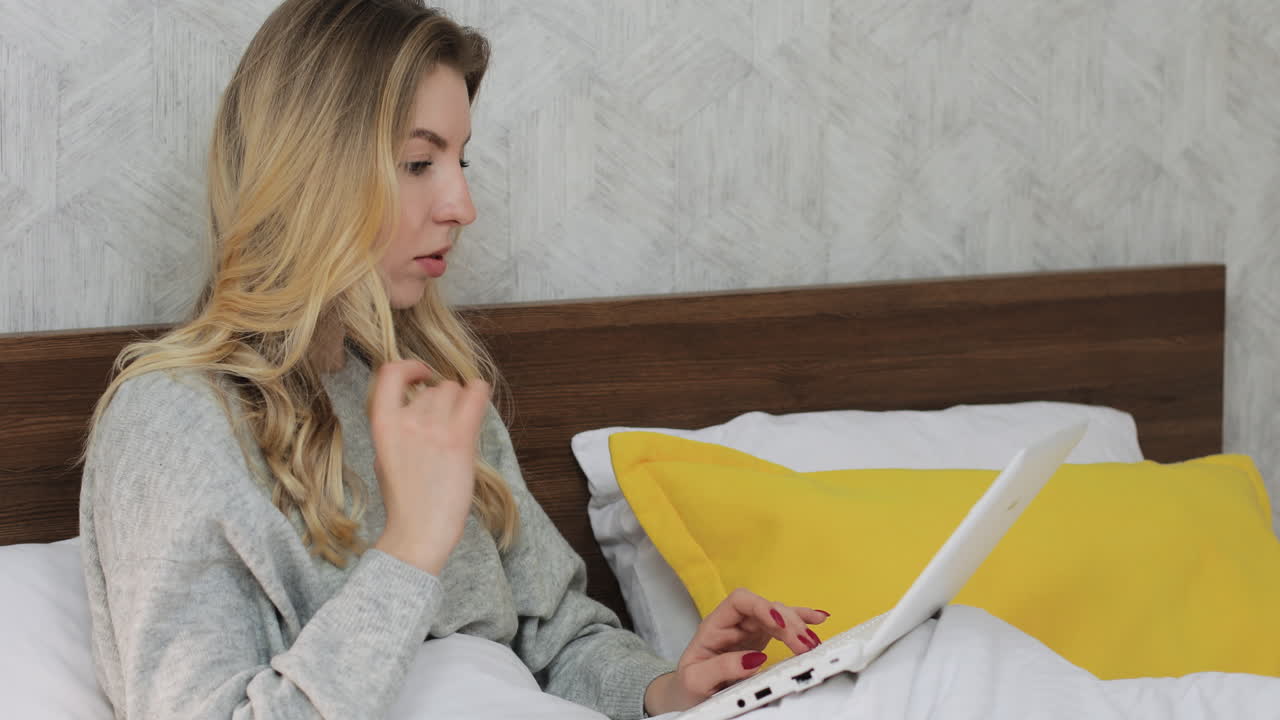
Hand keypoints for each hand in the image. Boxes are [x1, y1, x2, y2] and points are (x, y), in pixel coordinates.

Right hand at [368, 359, 490, 574]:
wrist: (418, 532)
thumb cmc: (404, 500)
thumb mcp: (384, 455)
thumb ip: (398, 427)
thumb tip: (417, 407)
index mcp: (382, 424)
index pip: (391, 372)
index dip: (410, 367)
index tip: (422, 373)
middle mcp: (407, 420)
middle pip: (434, 388)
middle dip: (442, 402)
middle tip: (446, 427)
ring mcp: (433, 428)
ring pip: (454, 391)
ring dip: (460, 404)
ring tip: (459, 429)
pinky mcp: (459, 440)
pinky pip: (476, 396)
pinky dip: (479, 391)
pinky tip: (479, 396)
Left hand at [644, 588, 829, 714]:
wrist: (688, 696)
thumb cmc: (688, 686)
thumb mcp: (696, 680)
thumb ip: (721, 668)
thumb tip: (755, 658)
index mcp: (715, 626)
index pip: (740, 601)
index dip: (762, 606)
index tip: (780, 623)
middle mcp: (734, 624)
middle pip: (765, 608)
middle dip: (788, 622)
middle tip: (804, 644)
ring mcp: (748, 632)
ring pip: (778, 616)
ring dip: (798, 626)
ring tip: (813, 642)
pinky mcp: (760, 641)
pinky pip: (783, 627)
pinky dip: (801, 622)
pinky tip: (819, 618)